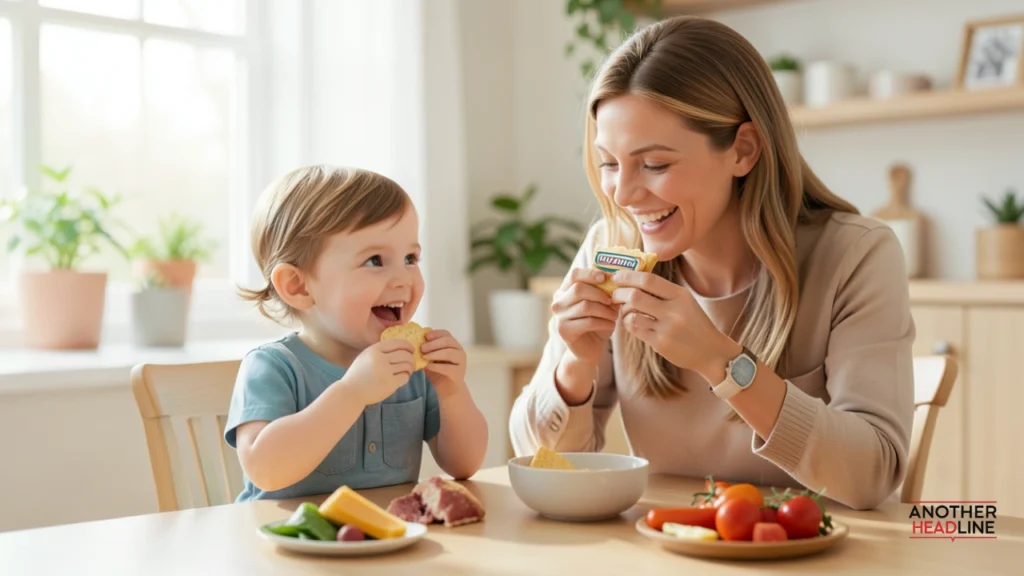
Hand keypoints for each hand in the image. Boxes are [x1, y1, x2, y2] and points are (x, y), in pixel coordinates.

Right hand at [341, 339, 415, 404]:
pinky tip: (402, 378)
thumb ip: (379, 351)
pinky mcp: (389, 384)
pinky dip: (406, 377)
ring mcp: (385, 372)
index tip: (411, 349)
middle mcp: (380, 359)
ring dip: (410, 368)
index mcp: (374, 350)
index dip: (407, 345)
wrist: (351, 392)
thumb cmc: (359, 375)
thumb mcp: (365, 357)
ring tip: (407, 371)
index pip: (397, 343)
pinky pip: (405, 377)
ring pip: (407, 365)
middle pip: (405, 354)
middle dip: (411, 358)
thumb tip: (401, 347)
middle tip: (411, 363)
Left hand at [421, 329, 466, 398]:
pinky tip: (428, 366)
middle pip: (448, 341)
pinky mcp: (459, 373)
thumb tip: (413, 342)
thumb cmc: (437, 371)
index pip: (446, 333)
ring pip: (449, 353)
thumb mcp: (430, 358)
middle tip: (422, 348)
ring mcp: (461, 361)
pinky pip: (448, 367)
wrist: (447, 389)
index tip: (425, 336)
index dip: (435, 333)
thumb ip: (425, 350)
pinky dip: (437, 366)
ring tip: (424, 357)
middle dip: (433, 343)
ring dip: (435, 353)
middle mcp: (459, 350)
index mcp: (452, 344)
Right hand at [551, 268, 619, 364]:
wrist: (590, 348)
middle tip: (613, 300)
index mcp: (565, 290)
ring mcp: (559, 317)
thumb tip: (617, 280)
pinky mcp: (564, 331)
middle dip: (600, 294)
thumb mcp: (602, 304)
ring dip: (605, 310)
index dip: (590, 274)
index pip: (574, 275)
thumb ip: (606, 292)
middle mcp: (558, 302)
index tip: (605, 278)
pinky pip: (588, 322)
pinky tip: (611, 325)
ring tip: (614, 315)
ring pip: (585, 306)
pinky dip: (603, 322)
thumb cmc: (597, 322)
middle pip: (578, 289)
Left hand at [610, 270, 740, 382]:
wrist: (711, 352)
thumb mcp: (685, 301)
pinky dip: (629, 324)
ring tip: (627, 311)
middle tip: (614, 295)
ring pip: (631, 314)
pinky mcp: (660, 344)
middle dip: (618, 294)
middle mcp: (673, 310)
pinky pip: (634, 329)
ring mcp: (666, 328)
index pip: (648, 280)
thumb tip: (633, 277)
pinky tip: (634, 323)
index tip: (616, 276)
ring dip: (623, 311)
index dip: (628, 276)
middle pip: (634, 296)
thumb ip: (663, 291)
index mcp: (680, 295)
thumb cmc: (694, 323)